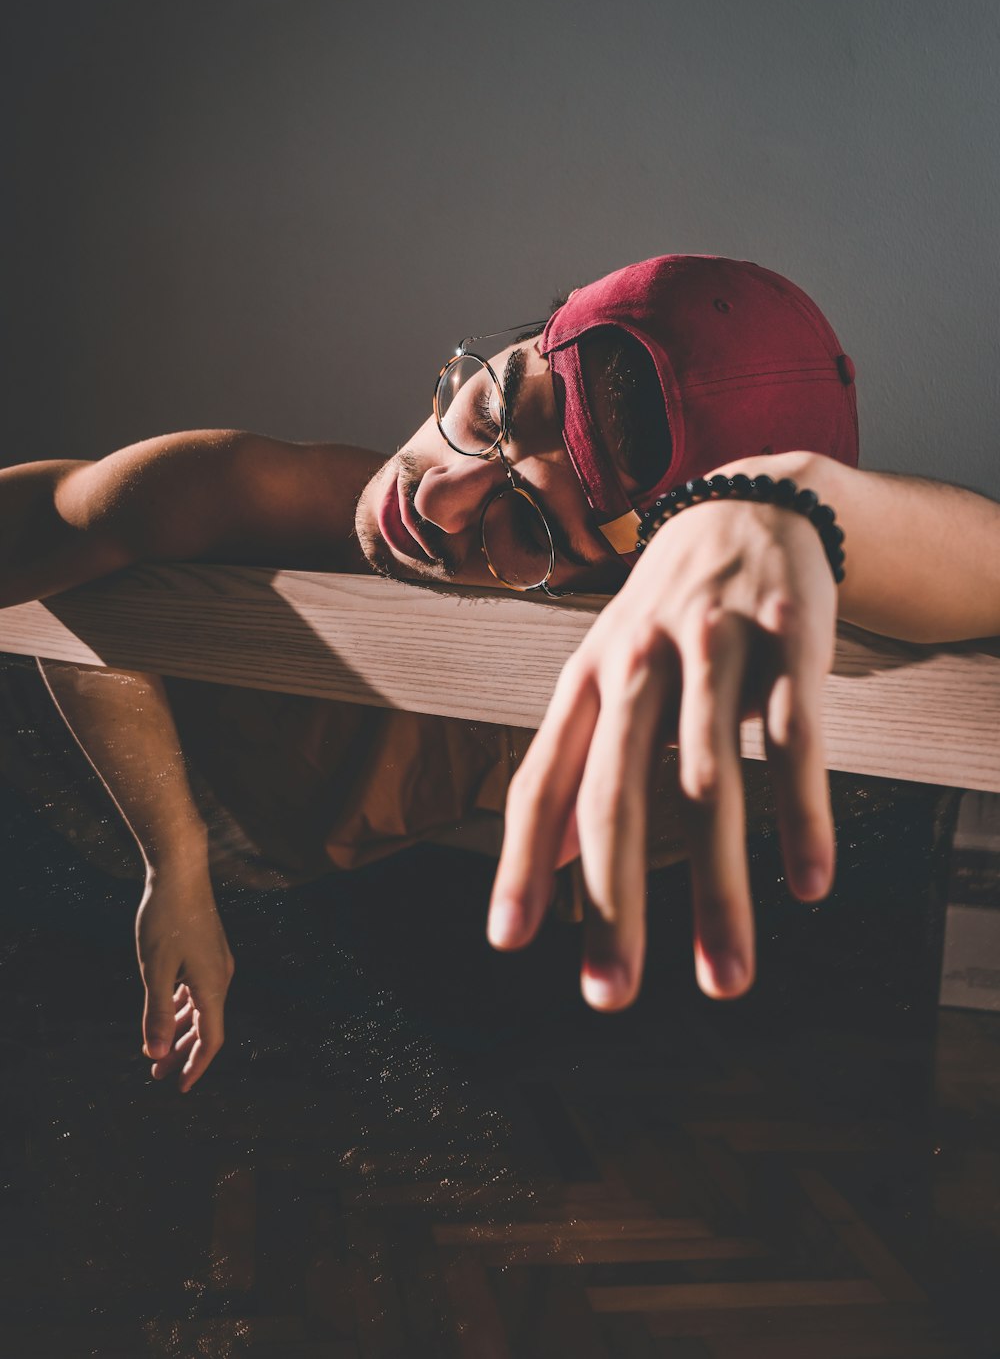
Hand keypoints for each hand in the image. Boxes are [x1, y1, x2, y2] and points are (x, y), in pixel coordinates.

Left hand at [135, 872, 234, 1090]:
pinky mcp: (208, 951)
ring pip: (201, 1008)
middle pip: (206, 1027)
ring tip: (157, 1049)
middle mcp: (222, 976)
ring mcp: (216, 962)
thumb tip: (155, 1053)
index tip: (180, 1088)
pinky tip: (167, 1011)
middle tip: (156, 1074)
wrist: (180, 870)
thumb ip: (155, 1013)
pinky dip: (183, 1007)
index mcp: (212, 985)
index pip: (211, 1040)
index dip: (196, 1066)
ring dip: (180, 1030)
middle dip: (182, 1053)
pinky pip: (198, 990)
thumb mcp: (155, 969)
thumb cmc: (165, 917)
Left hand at [489, 493, 837, 1007]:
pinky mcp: (789, 643)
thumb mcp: (603, 670)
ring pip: (712, 785)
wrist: (746, 504)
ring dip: (718, 890)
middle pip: (618, 796)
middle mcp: (638, 665)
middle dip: (612, 902)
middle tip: (611, 994)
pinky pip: (795, 739)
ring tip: (724, 980)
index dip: (521, 862)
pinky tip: (808, 884)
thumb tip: (540, 868)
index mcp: (584, 678)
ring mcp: (715, 651)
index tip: (510, 943)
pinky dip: (802, 814)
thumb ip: (572, 763)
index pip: (540, 779)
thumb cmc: (664, 612)